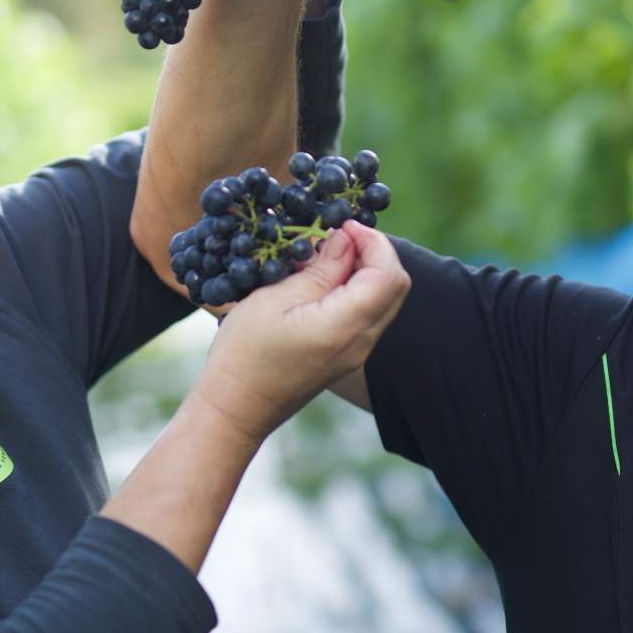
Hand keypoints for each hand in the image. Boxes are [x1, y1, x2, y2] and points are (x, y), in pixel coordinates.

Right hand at [193, 223, 408, 442]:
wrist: (236, 406)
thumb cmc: (246, 352)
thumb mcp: (276, 298)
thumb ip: (320, 269)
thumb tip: (346, 240)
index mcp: (346, 326)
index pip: (388, 275)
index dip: (373, 242)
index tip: (342, 226)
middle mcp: (362, 342)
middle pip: (396, 287)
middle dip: (375, 253)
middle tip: (338, 237)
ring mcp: (357, 354)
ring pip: (385, 300)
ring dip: (366, 271)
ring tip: (328, 256)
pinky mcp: (347, 358)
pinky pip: (369, 315)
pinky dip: (358, 290)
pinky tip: (325, 282)